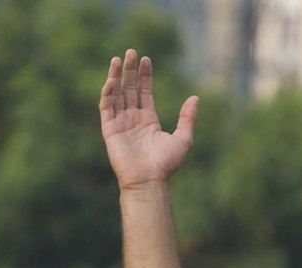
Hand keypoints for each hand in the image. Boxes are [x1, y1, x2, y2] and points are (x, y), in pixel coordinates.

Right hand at [99, 50, 197, 188]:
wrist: (149, 180)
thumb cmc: (166, 164)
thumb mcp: (183, 139)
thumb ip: (187, 118)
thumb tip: (195, 98)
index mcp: (149, 120)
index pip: (144, 92)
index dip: (145, 76)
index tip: (147, 60)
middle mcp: (133, 119)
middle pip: (130, 88)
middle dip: (130, 70)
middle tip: (131, 52)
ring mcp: (120, 122)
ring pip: (116, 93)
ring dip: (117, 76)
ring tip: (119, 58)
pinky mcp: (109, 128)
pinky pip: (106, 106)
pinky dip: (108, 92)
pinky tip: (112, 79)